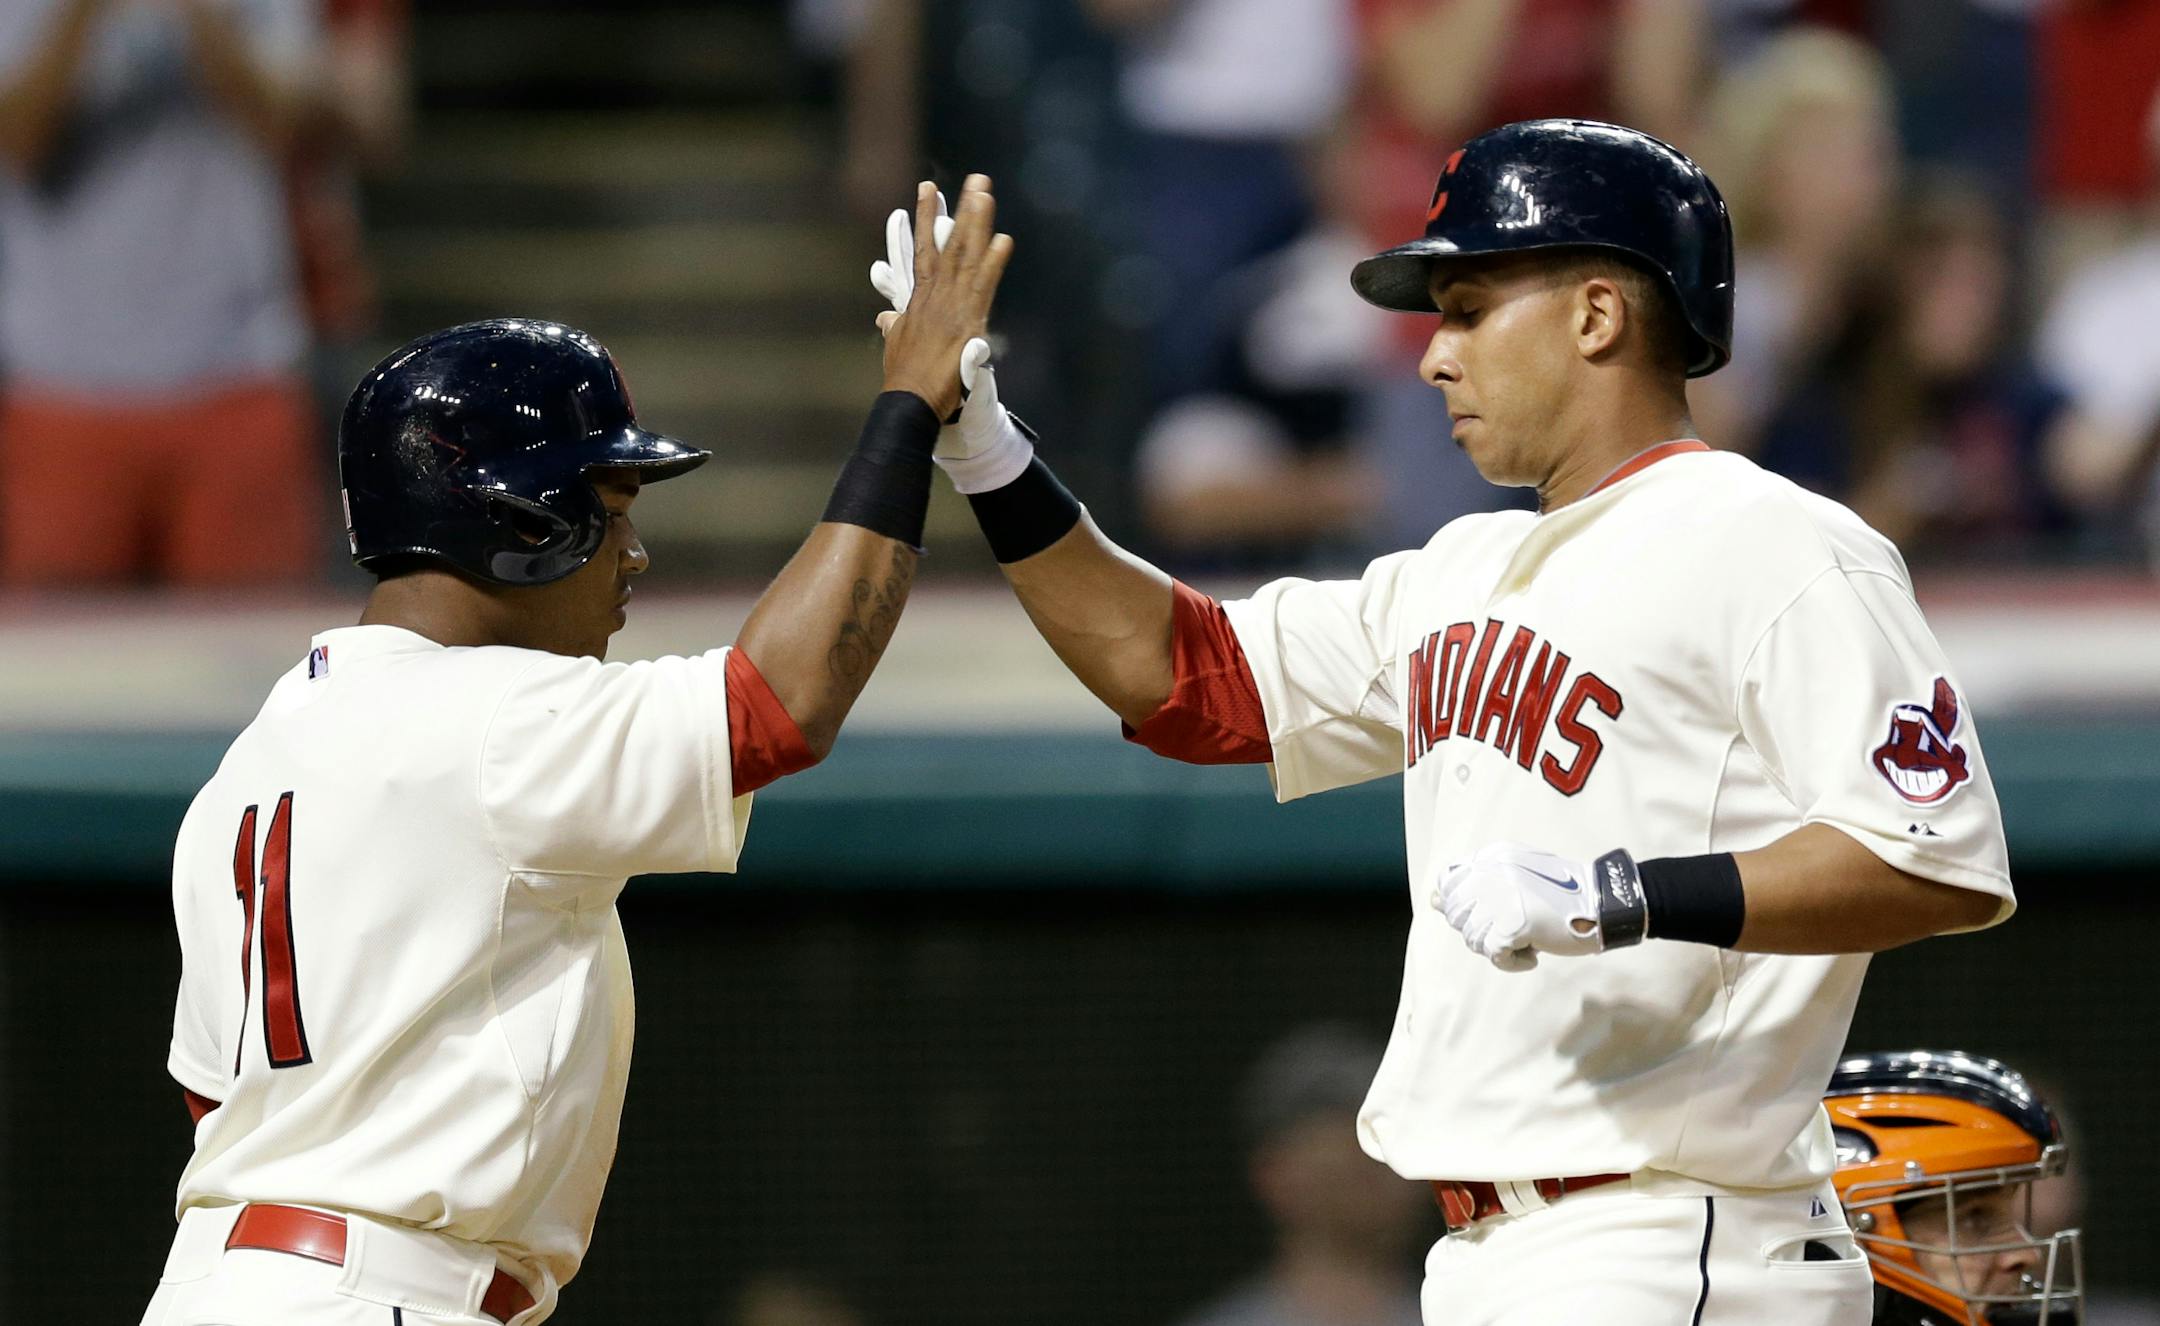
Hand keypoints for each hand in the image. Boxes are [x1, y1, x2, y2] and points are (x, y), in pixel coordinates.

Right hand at [871, 190, 1032, 491]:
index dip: (926, 218)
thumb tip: (885, 316)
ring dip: (977, 223)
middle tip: (977, 178)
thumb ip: (894, 327)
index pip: (923, 249)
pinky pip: (983, 286)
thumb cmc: (903, 379)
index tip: (927, 187)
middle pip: (950, 243)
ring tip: (986, 192)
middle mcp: (935, 295)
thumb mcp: (895, 345)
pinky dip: (994, 263)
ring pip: (965, 255)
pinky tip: (1005, 240)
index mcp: (919, 299)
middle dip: (962, 208)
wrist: (909, 401)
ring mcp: (951, 306)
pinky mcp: (967, 322)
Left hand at [1431, 842, 1603, 970]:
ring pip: (1473, 938)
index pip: (1448, 881)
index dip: (1458, 905)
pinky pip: (1493, 955)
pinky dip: (1512, 962)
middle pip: (1457, 915)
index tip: (1484, 914)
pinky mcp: (1514, 923)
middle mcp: (1491, 872)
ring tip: (1527, 939)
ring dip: (1499, 948)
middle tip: (1512, 931)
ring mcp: (1501, 896)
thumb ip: (1476, 885)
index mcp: (1492, 856)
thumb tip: (1433, 900)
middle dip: (1480, 931)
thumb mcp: (1516, 877)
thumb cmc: (1561, 896)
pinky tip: (1533, 954)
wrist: (1603, 903)